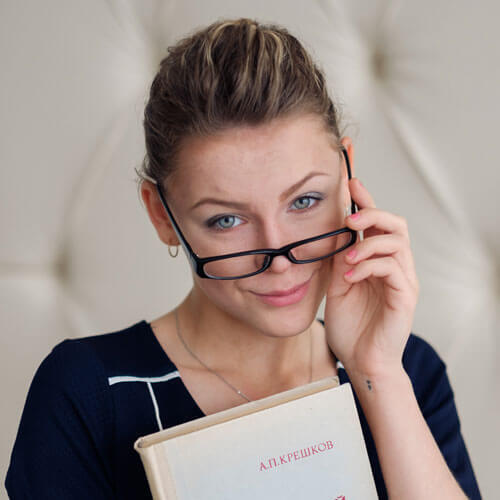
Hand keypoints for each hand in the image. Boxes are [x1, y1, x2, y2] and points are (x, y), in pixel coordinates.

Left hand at [324, 177, 418, 376]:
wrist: (360, 360)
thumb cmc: (350, 326)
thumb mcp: (337, 285)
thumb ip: (340, 260)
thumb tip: (337, 234)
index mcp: (377, 261)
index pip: (376, 223)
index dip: (366, 200)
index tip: (351, 182)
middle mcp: (394, 266)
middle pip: (395, 224)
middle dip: (374, 212)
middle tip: (351, 216)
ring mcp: (402, 280)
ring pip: (397, 242)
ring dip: (369, 244)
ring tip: (348, 258)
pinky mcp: (406, 296)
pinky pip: (392, 268)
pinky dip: (369, 266)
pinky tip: (351, 276)